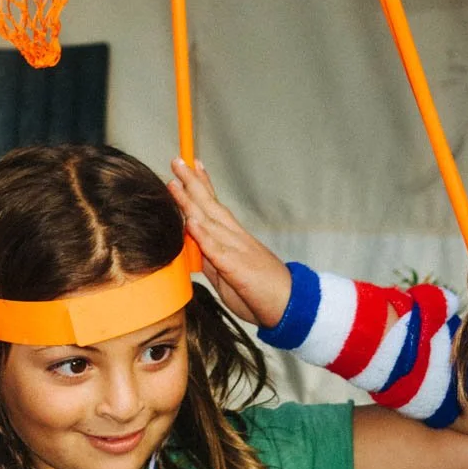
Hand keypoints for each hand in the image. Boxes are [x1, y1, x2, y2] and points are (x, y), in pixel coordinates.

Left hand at [167, 157, 291, 326]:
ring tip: (176, 183)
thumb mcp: (228, 274)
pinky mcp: (237, 268)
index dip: (203, 185)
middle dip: (192, 183)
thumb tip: (192, 248)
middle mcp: (236, 238)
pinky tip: (191, 222)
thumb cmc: (260, 293)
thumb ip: (211, 259)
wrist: (292, 307)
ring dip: (191, 202)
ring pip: (210, 221)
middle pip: (210, 205)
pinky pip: (217, 250)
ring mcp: (238, 250)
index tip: (192, 165)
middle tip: (177, 161)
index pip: (215, 206)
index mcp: (235, 239)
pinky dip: (203, 236)